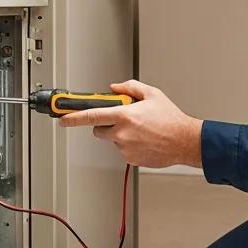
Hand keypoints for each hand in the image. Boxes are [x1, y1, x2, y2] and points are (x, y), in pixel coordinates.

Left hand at [58, 80, 202, 169]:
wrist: (185, 141)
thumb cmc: (171, 119)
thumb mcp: (153, 94)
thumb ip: (130, 87)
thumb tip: (116, 87)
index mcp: (125, 115)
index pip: (92, 115)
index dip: (73, 117)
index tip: (62, 118)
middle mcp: (122, 133)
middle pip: (99, 130)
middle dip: (106, 124)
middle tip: (122, 120)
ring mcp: (125, 148)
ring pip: (113, 141)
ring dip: (121, 136)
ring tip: (142, 131)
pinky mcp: (131, 159)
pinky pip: (123, 151)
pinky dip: (130, 146)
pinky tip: (145, 141)